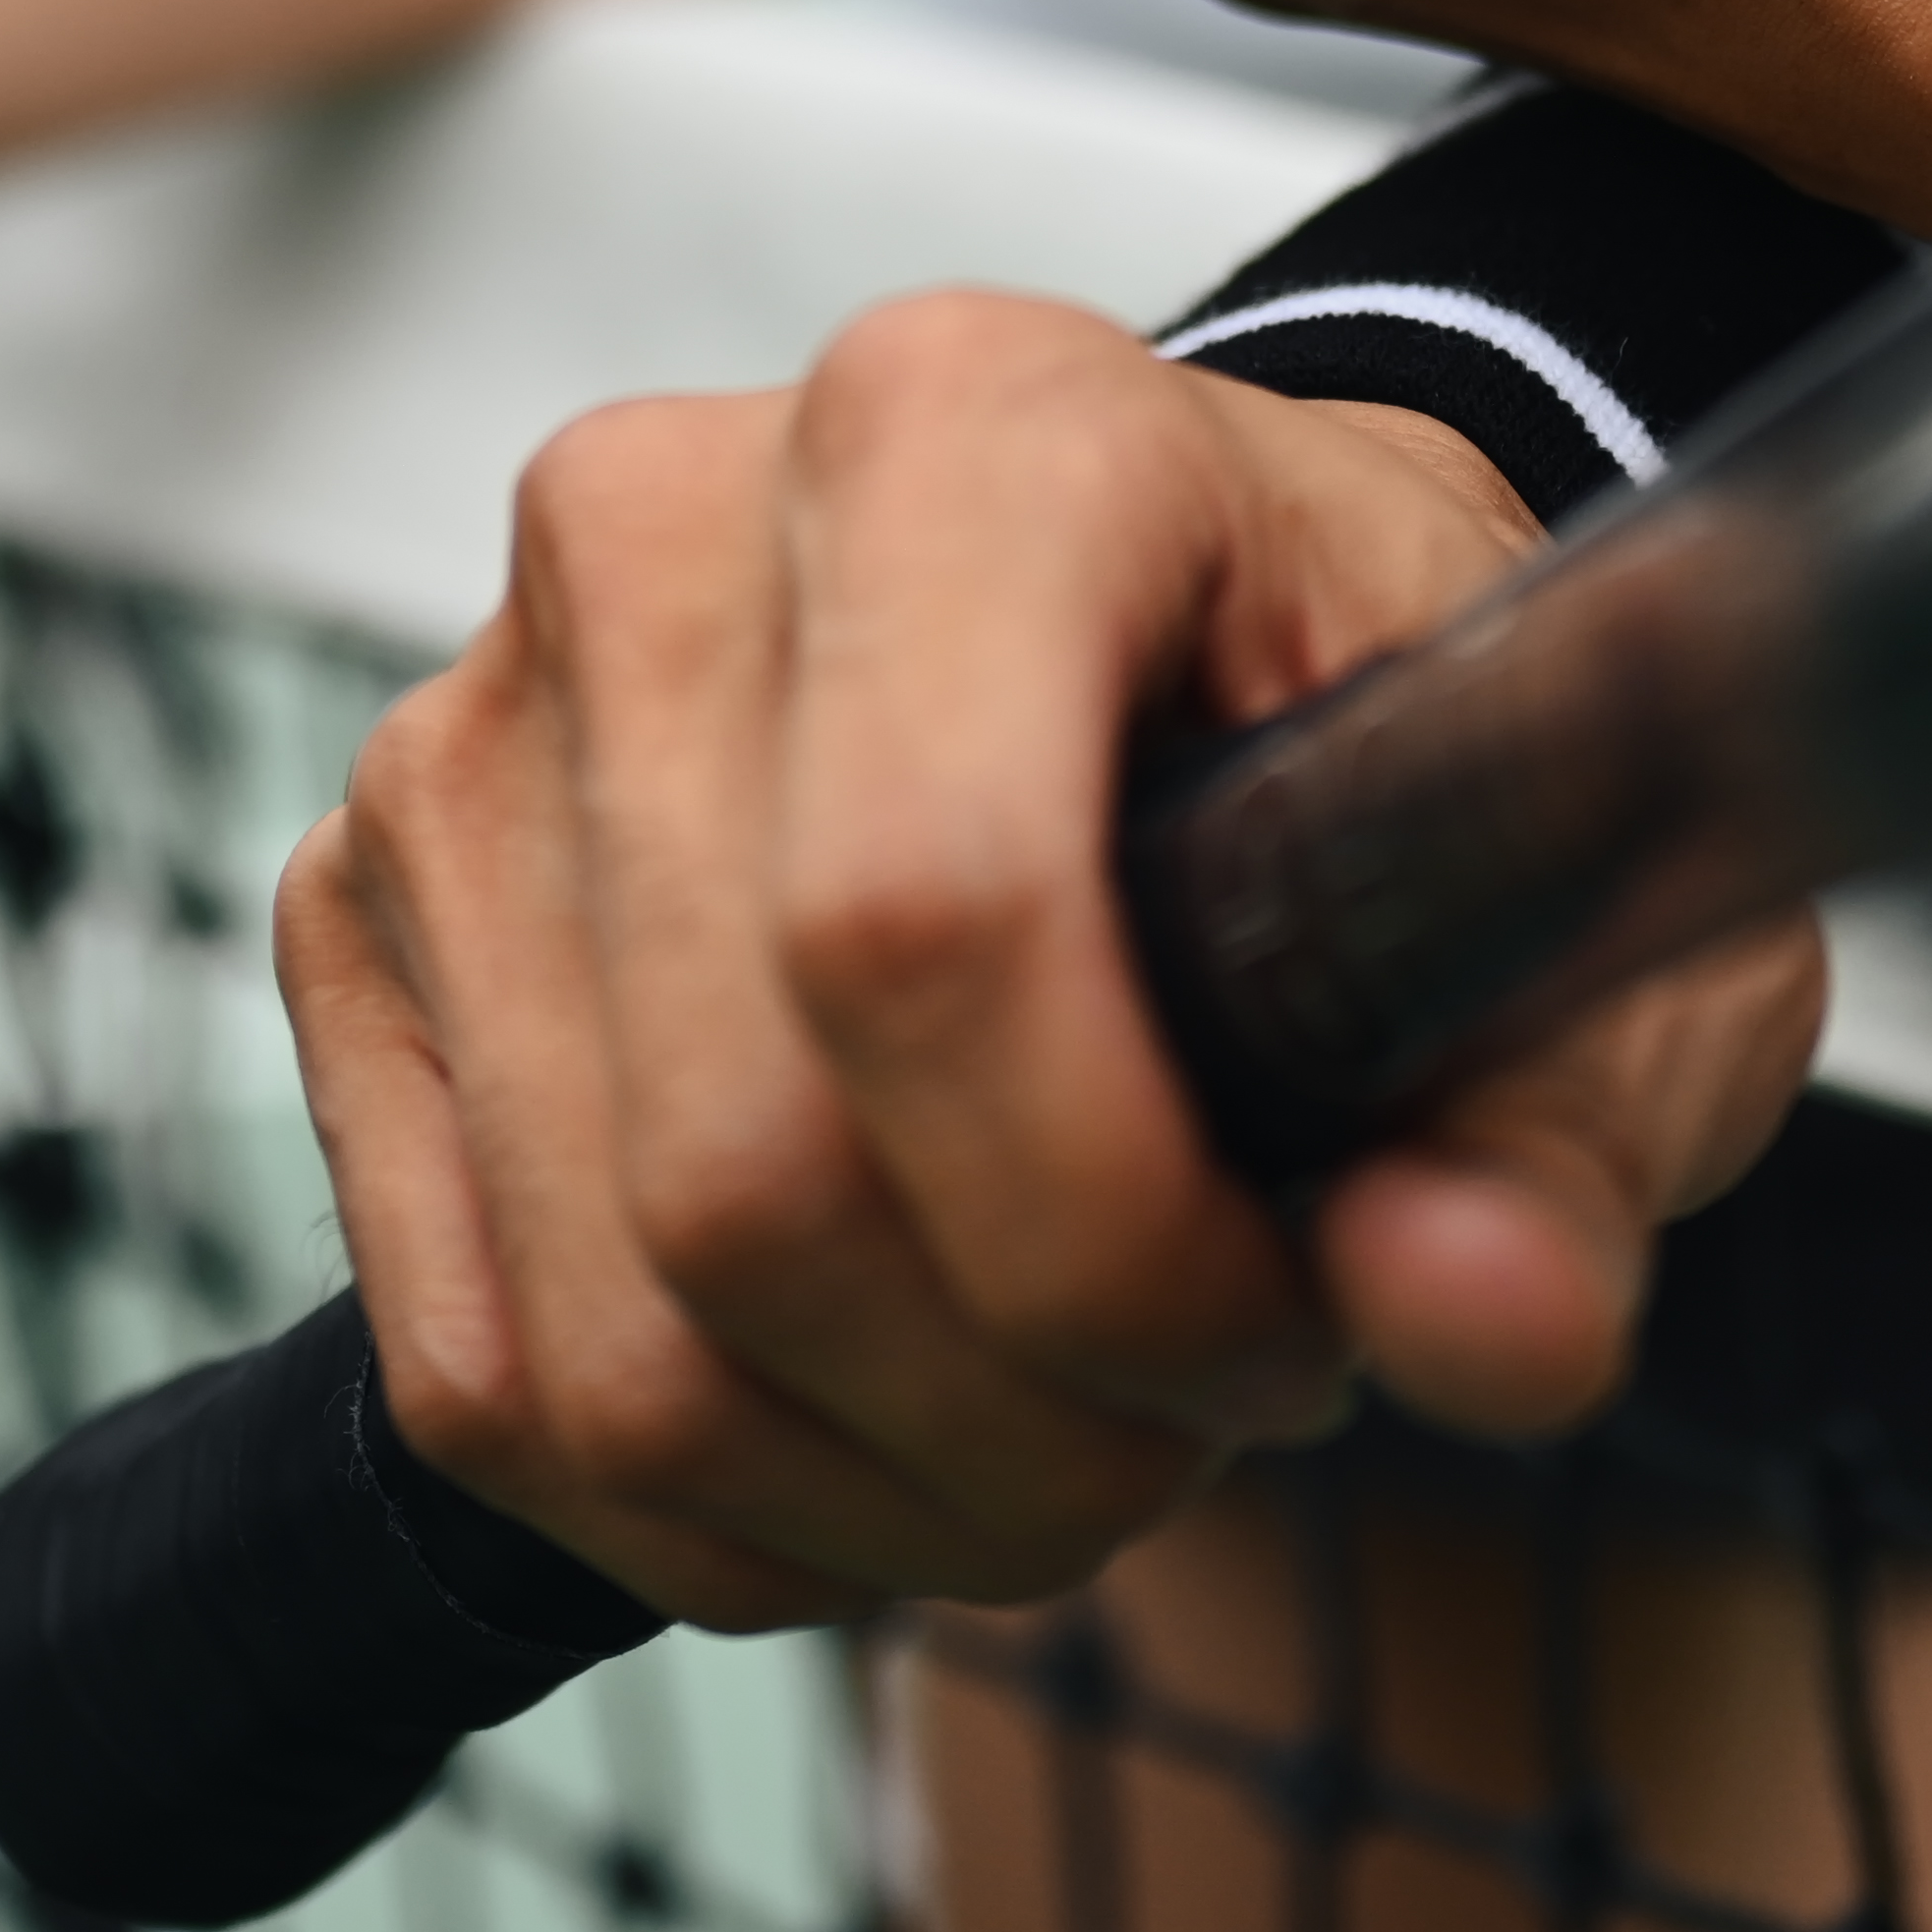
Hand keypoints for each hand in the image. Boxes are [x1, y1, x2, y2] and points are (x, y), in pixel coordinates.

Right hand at [278, 293, 1821, 1621]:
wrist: (1192, 650)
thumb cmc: (1379, 745)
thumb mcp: (1576, 912)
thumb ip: (1561, 1142)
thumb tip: (1484, 1325)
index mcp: (969, 426)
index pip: (925, 917)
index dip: (1112, 1235)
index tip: (1290, 1327)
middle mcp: (664, 525)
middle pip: (752, 1176)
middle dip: (1024, 1417)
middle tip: (1205, 1401)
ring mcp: (464, 727)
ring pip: (608, 1330)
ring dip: (874, 1492)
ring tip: (1065, 1421)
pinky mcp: (356, 920)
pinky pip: (473, 1370)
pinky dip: (696, 1505)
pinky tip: (876, 1437)